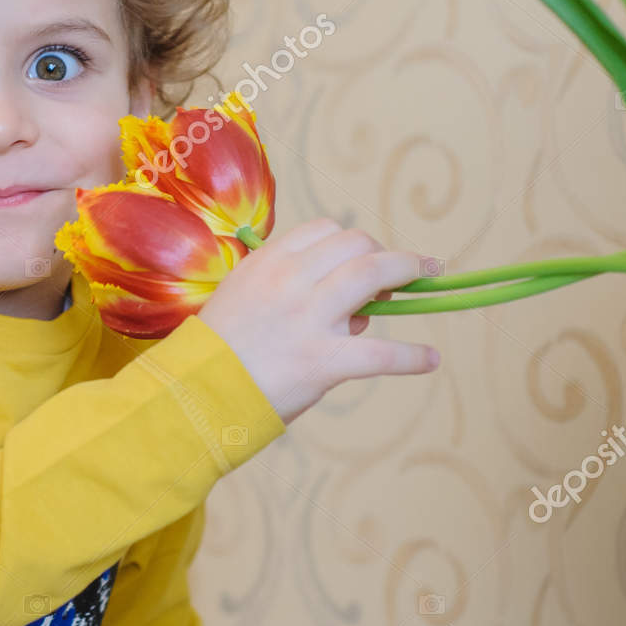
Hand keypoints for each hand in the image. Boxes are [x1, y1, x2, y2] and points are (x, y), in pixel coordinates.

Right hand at [197, 217, 441, 424]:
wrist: (194, 394)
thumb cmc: (218, 352)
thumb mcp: (243, 300)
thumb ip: (287, 290)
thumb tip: (354, 310)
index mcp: (267, 263)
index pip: (323, 231)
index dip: (351, 243)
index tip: (362, 258)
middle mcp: (290, 281)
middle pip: (355, 244)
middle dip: (383, 254)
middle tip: (403, 272)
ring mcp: (309, 318)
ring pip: (373, 275)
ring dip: (407, 270)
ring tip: (428, 279)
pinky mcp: (323, 361)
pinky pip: (381, 354)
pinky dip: (412, 356)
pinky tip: (430, 359)